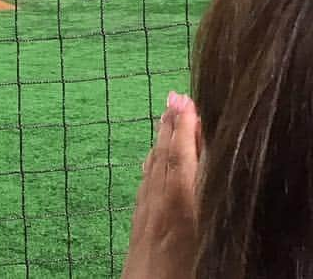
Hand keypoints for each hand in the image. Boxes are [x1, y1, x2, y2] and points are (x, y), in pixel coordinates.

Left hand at [122, 93, 199, 278]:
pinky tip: (152, 158)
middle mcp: (159, 205)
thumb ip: (212, 201)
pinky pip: (144, 185)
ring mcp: (145, 214)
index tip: (186, 101)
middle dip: (169, 125)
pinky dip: (151, 164)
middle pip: (163, 156)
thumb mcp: (209, 238)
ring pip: (152, 168)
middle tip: (175, 96)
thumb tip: (218, 168)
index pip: (181, 158)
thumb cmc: (184, 274)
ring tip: (166, 117)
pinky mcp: (138, 226)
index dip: (184, 128)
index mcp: (180, 207)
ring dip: (159, 140)